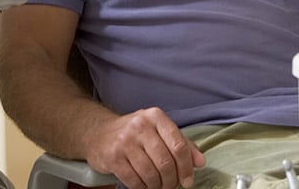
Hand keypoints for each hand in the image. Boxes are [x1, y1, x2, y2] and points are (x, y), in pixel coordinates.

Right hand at [87, 107, 205, 188]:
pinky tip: (144, 186)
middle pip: (166, 162)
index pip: (179, 145)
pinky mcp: (113, 156)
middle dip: (171, 180)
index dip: (186, 167)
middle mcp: (141, 125)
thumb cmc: (135, 134)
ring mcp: (125, 141)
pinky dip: (143, 188)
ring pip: (151, 174)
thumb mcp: (158, 131)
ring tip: (157, 186)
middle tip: (171, 186)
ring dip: (157, 186)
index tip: (188, 181)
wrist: (98, 133)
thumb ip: (181, 144)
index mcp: (156, 117)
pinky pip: (134, 181)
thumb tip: (200, 162)